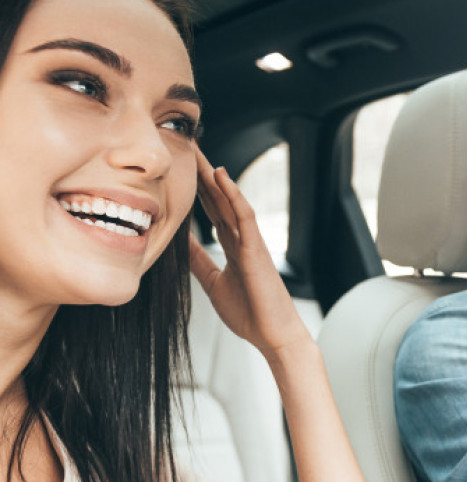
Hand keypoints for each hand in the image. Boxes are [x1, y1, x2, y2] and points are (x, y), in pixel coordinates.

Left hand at [189, 147, 310, 362]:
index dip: (198, 189)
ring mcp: (251, 241)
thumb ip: (198, 260)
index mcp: (233, 247)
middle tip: (187, 146)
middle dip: (203, 173)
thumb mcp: (212, 282)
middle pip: (220, 199)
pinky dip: (234, 195)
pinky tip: (222, 176)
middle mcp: (242, 239)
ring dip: (215, 175)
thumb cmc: (250, 314)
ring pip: (230, 201)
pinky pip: (244, 216)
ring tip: (200, 151)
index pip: (212, 211)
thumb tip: (177, 242)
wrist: (273, 336)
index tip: (182, 168)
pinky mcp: (257, 248)